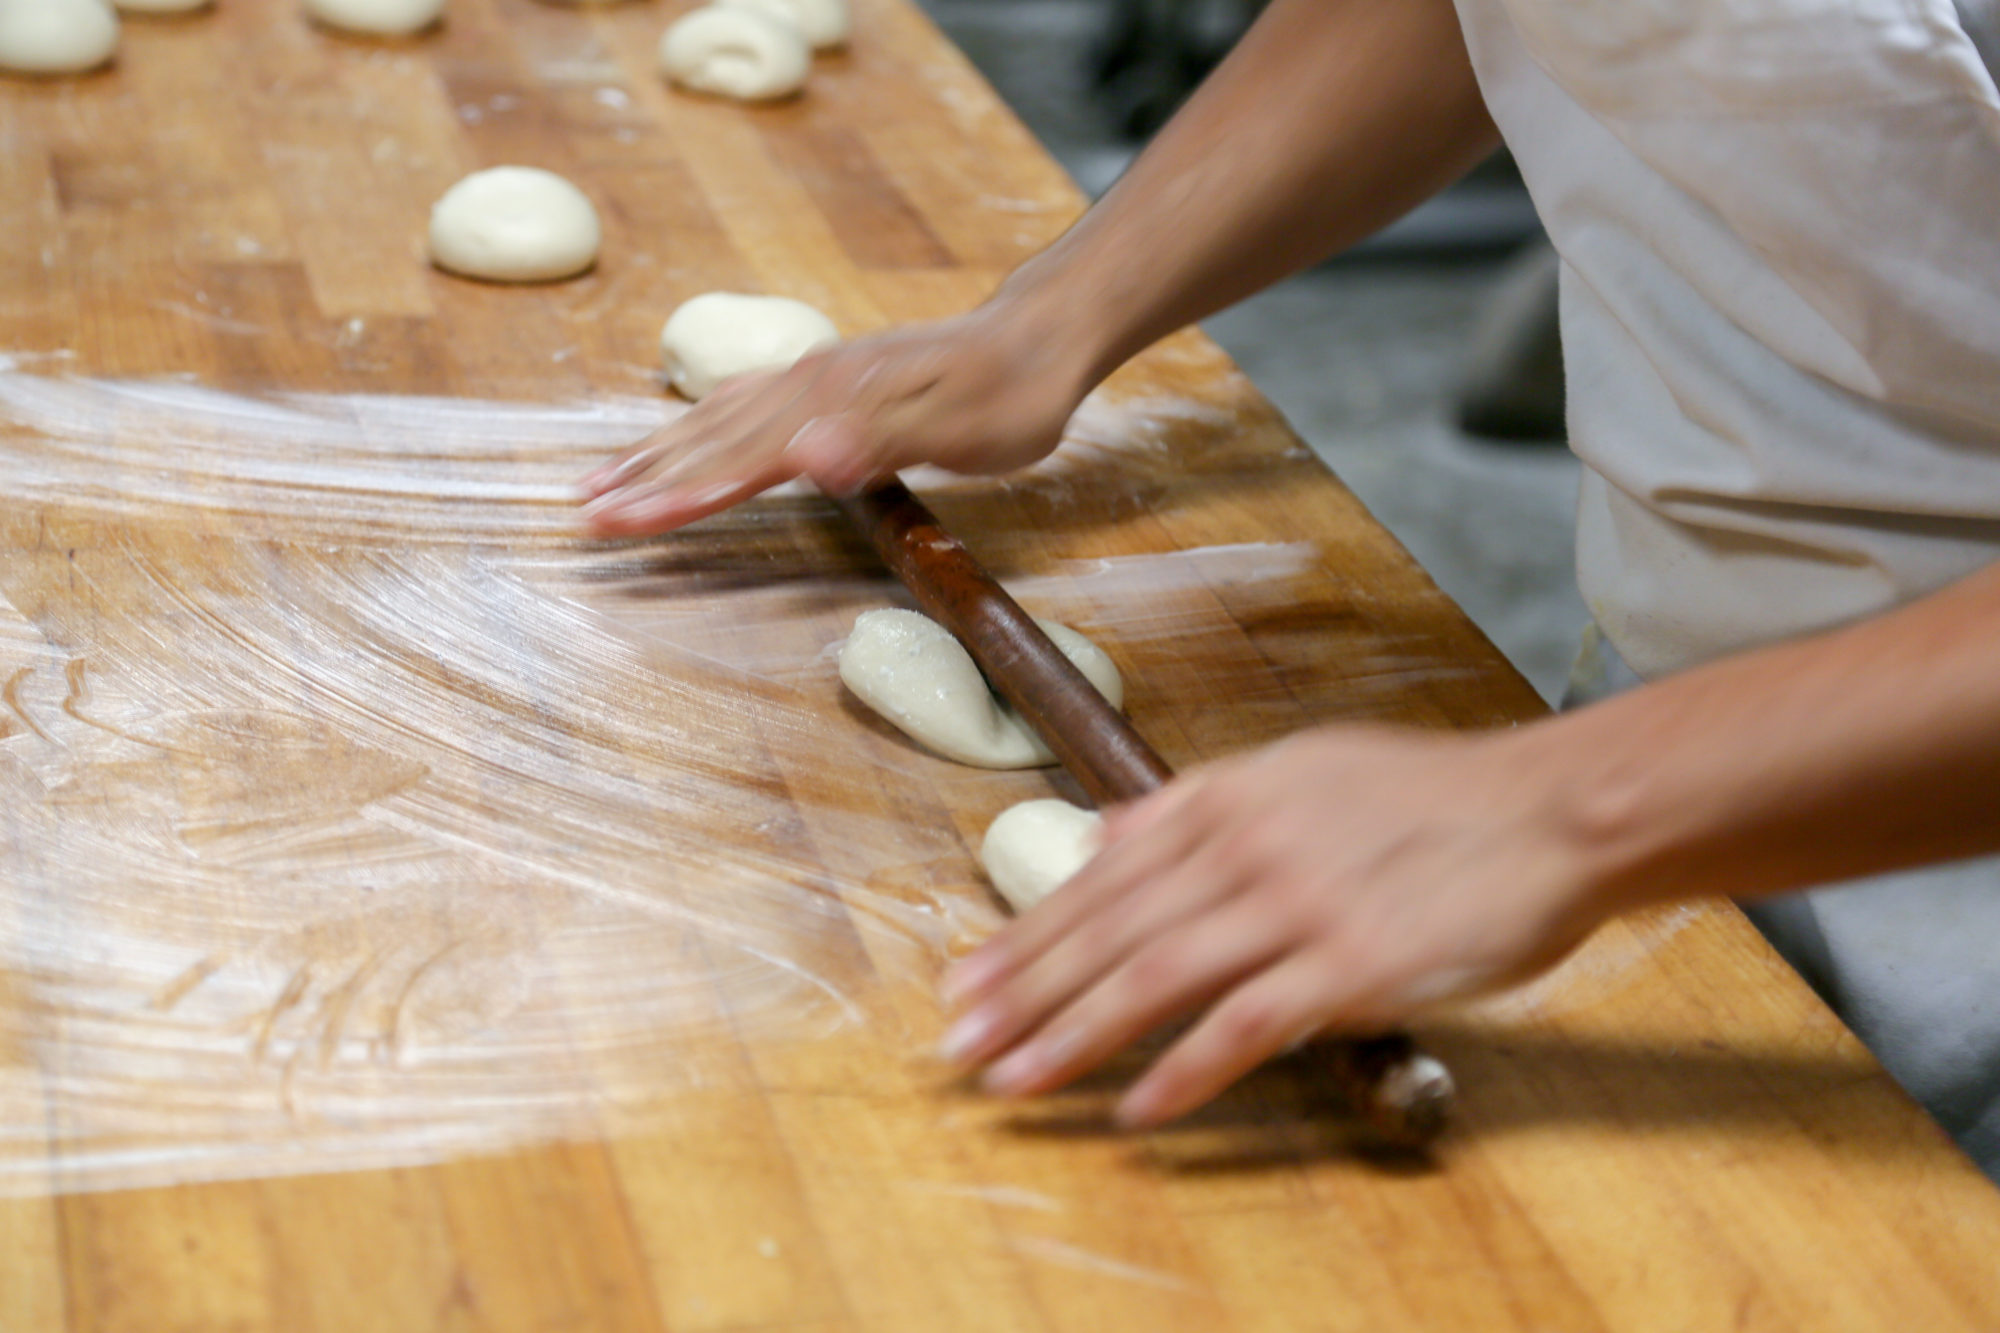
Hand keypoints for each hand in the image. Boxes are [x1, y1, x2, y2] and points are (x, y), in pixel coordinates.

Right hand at [579, 299, 1099, 536]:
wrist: (1036, 337)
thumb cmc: (1007, 395)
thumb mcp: (960, 428)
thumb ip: (880, 443)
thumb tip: (808, 458)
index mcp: (831, 405)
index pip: (739, 460)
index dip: (679, 494)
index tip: (621, 522)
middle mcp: (809, 385)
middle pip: (710, 439)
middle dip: (644, 479)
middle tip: (581, 515)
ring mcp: (813, 378)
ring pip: (715, 419)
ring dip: (656, 453)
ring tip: (600, 482)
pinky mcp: (824, 378)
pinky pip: (740, 404)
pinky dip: (695, 428)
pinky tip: (678, 437)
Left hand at [939, 725, 1626, 1126]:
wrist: (1546, 811)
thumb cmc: (1425, 797)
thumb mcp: (1297, 768)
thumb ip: (1192, 803)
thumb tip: (1101, 832)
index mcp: (1227, 797)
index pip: (1101, 877)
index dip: (1026, 935)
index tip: (967, 981)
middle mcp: (1246, 844)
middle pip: (1110, 930)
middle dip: (1024, 991)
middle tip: (959, 1045)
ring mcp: (1298, 903)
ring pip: (1157, 977)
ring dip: (1077, 1035)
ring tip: (1017, 1080)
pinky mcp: (1351, 963)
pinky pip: (1247, 1027)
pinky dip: (1185, 1071)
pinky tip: (1137, 1110)